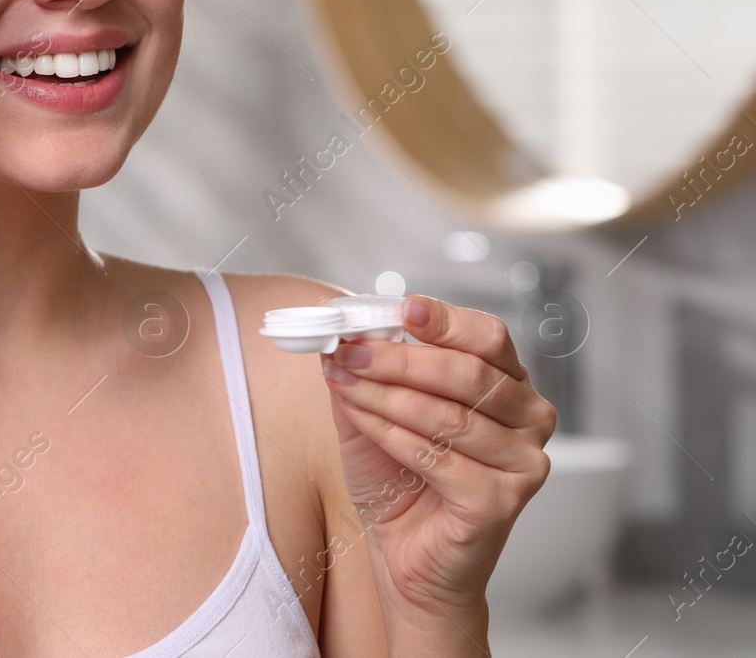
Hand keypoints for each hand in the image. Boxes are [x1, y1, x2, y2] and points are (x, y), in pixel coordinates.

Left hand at [320, 295, 556, 625]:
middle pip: (468, 373)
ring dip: (386, 394)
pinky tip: (362, 422)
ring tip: (343, 383)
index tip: (402, 309)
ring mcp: (522, 463)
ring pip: (449, 414)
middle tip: (350, 351)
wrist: (406, 559)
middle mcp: (528, 420)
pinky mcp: (501, 501)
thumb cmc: (399, 483)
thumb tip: (340, 328)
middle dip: (399, 359)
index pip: (489, 338)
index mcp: (508, 387)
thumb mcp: (373, 411)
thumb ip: (364, 370)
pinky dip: (391, 434)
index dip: (446, 320)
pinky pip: (438, 457)